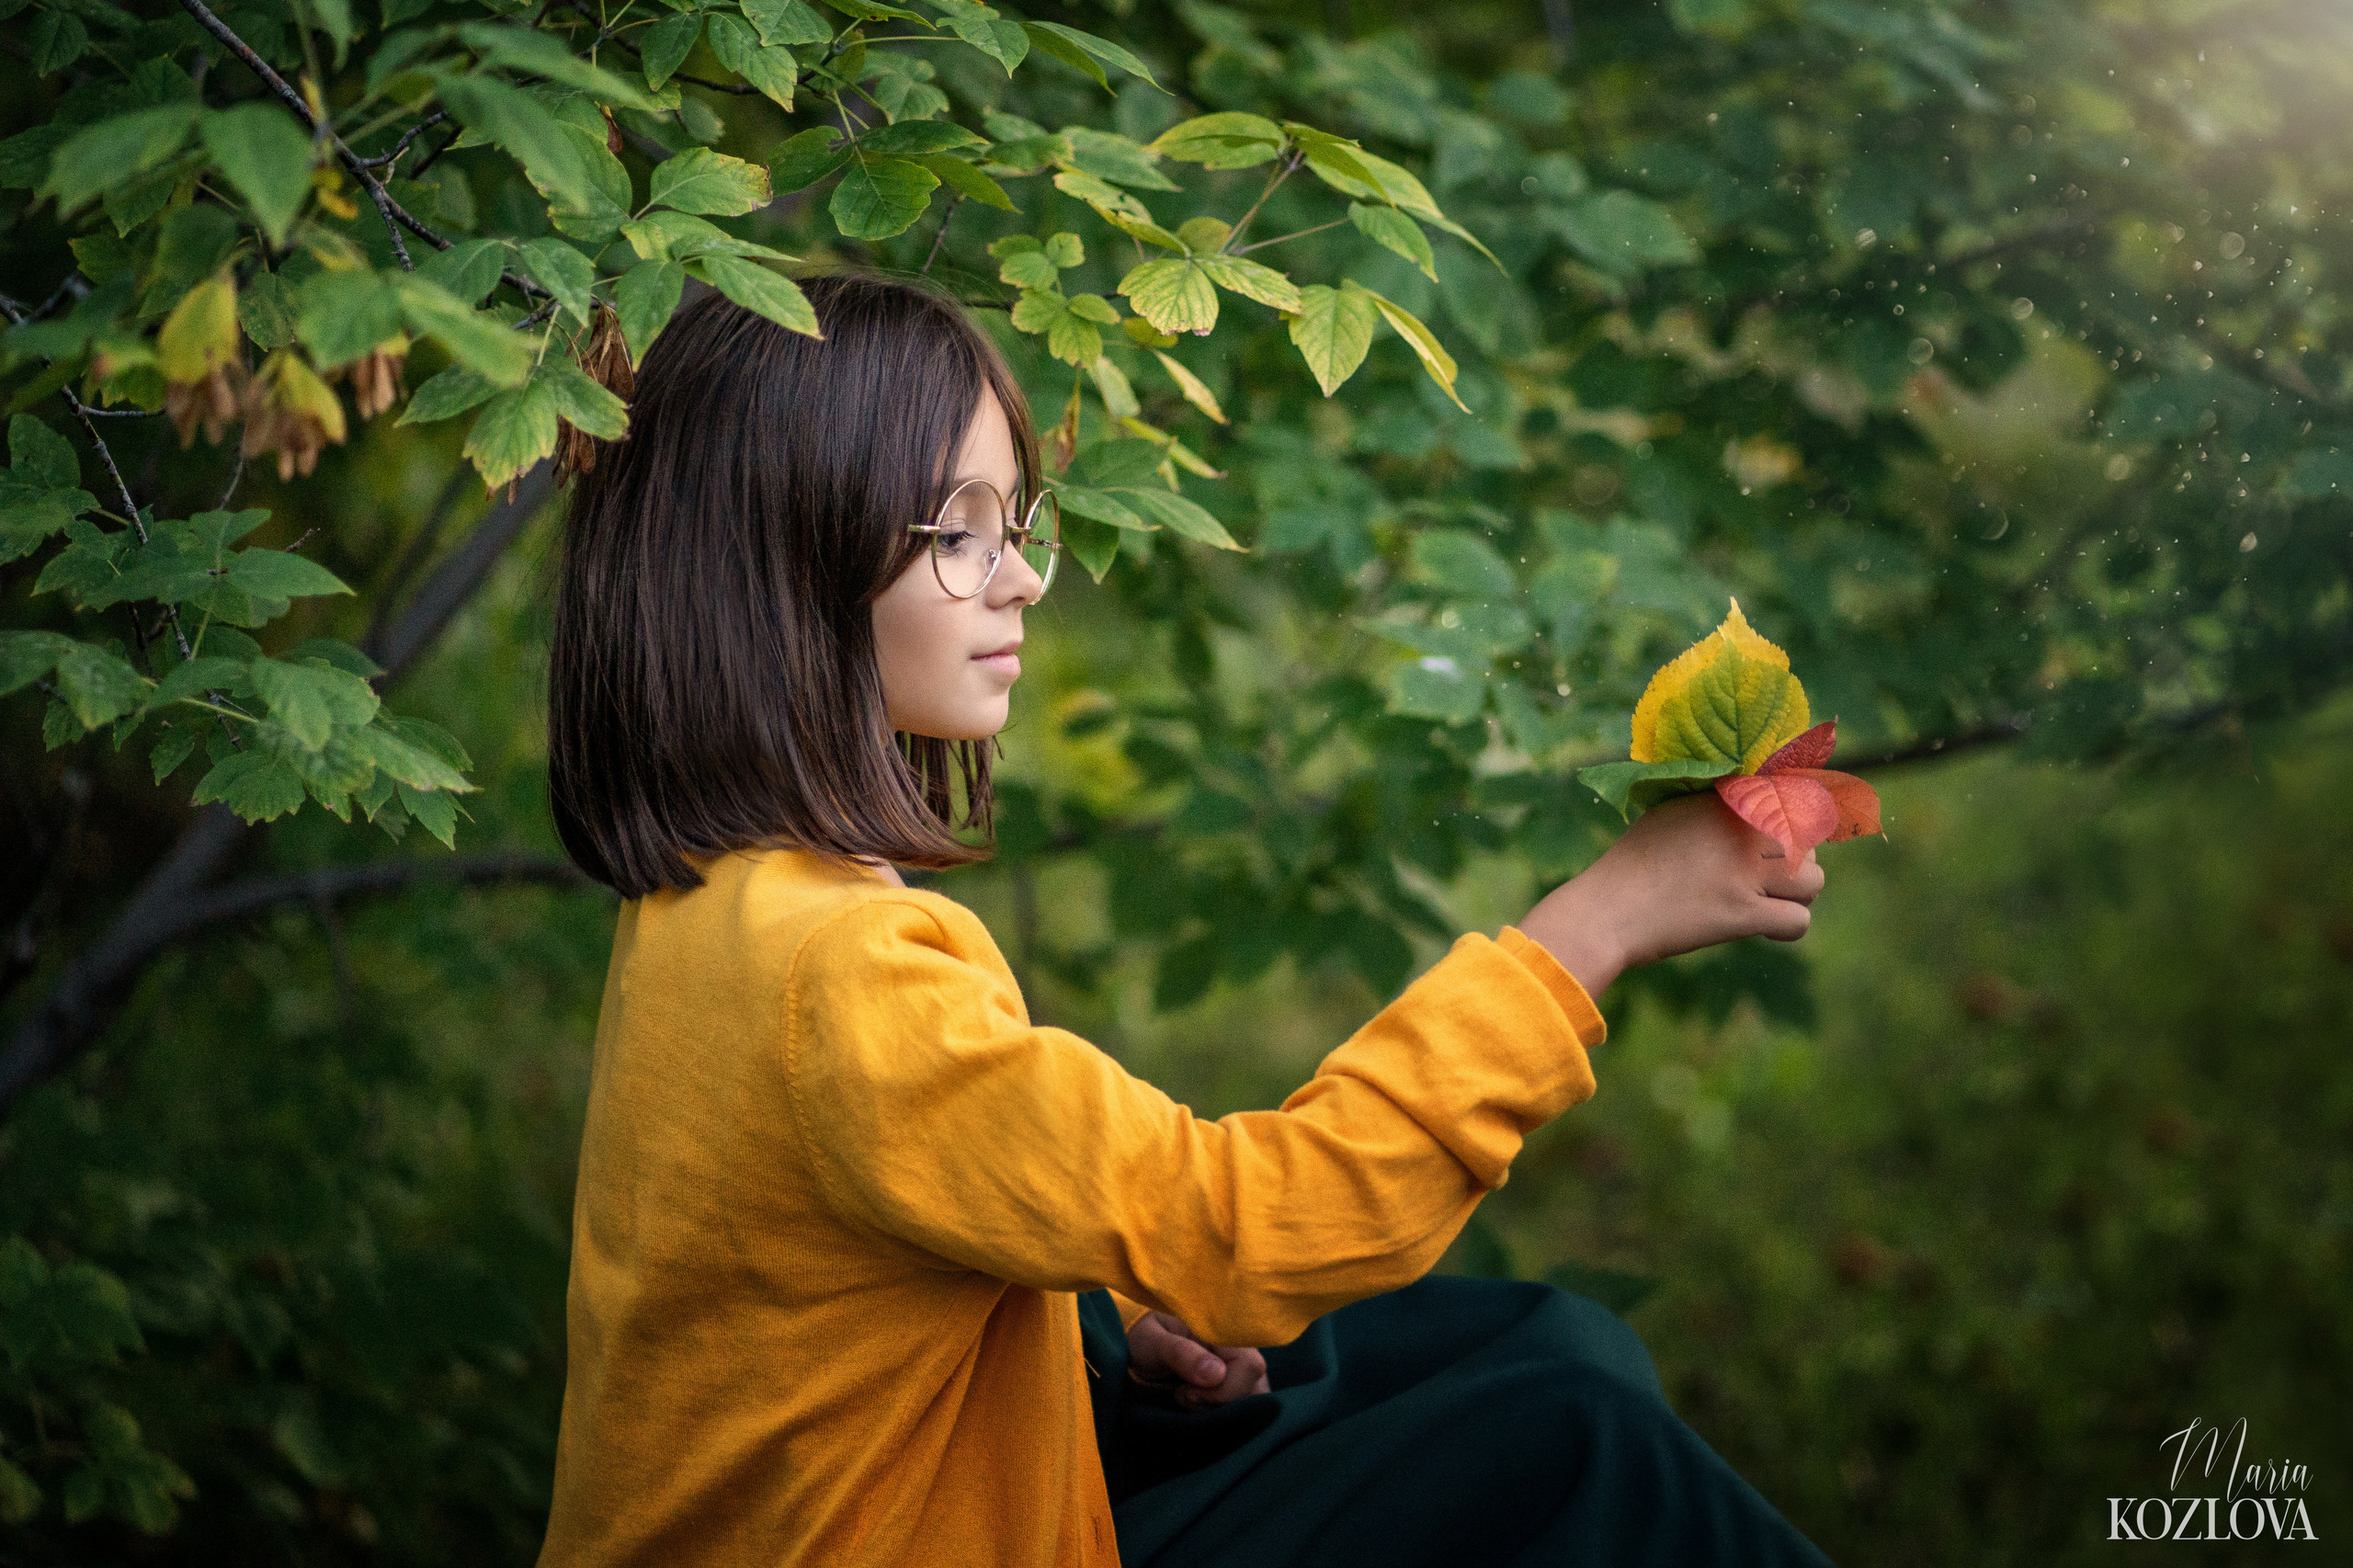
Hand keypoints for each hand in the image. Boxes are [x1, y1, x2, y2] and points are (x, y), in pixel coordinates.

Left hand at [1125, 1311, 1269, 1409]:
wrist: (1138, 1347)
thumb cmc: (1145, 1338)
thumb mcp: (1152, 1341)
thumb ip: (1180, 1353)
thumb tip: (1217, 1374)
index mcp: (1225, 1332)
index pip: (1250, 1367)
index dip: (1222, 1390)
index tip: (1185, 1391)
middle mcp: (1241, 1350)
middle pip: (1256, 1389)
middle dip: (1219, 1404)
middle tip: (1184, 1396)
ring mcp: (1240, 1370)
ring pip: (1252, 1403)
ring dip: (1218, 1412)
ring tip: (1187, 1400)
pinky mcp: (1234, 1387)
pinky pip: (1242, 1410)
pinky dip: (1219, 1416)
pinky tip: (1194, 1408)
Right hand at [1517, 791, 1826, 996]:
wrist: (1605, 912)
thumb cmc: (1630, 867)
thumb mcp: (1668, 814)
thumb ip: (1711, 806)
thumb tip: (1747, 800)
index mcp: (1723, 801)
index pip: (1793, 799)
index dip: (1799, 823)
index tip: (1786, 841)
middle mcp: (1738, 830)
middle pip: (1808, 843)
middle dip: (1795, 864)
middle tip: (1767, 880)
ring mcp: (1743, 871)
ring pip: (1814, 881)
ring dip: (1797, 896)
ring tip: (1769, 903)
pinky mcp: (1742, 913)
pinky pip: (1799, 922)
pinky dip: (1787, 930)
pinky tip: (1766, 931)